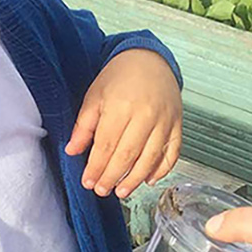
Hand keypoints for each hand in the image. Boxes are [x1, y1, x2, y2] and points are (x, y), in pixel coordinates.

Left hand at [66, 48, 182, 198]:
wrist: (149, 60)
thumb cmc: (119, 77)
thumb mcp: (95, 96)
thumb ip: (84, 125)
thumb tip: (73, 150)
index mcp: (121, 106)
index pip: (106, 145)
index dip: (96, 167)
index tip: (88, 181)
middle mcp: (145, 115)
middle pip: (128, 155)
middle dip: (113, 177)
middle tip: (102, 190)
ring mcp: (165, 121)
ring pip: (150, 158)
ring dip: (135, 179)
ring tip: (122, 191)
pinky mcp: (178, 124)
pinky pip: (172, 152)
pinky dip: (162, 169)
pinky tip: (149, 180)